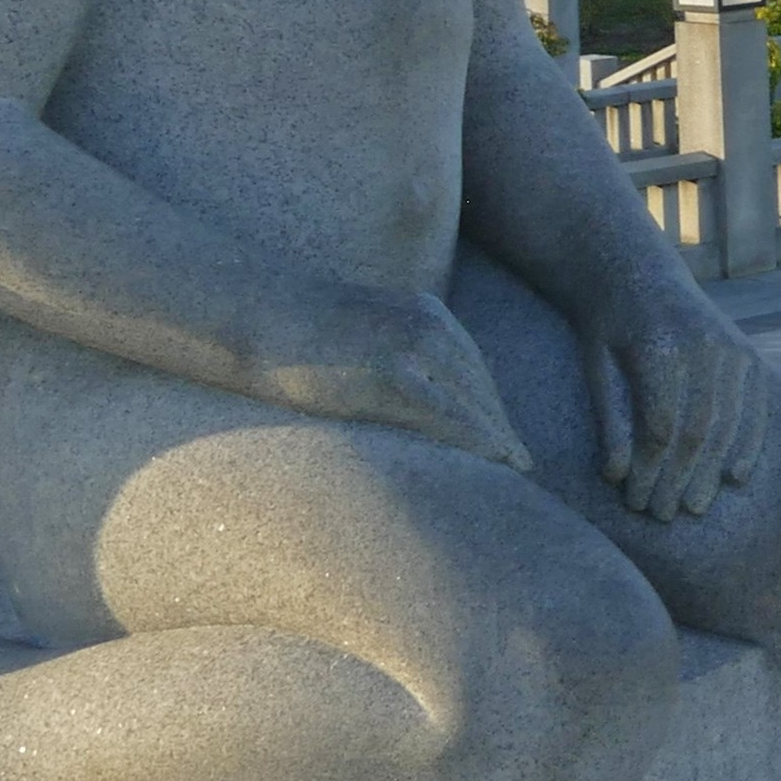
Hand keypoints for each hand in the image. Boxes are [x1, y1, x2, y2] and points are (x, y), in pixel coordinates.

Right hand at [260, 287, 533, 470]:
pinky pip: (446, 414)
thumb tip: (408, 385)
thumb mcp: (362, 329)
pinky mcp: (389, 376)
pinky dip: (475, 439)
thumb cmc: (297, 329)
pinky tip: (493, 460)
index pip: (473, 364)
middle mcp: (429, 324)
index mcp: (425, 312)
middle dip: (501, 422)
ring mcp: (411, 348)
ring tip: (514, 468)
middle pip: (481, 383)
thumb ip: (394, 350)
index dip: (492, 403)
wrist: (259, 314)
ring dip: (497, 436)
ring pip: (472, 400)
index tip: (508, 433)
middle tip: (522, 459)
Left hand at [590, 282, 766, 521]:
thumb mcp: (595, 367)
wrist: (638, 272)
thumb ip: (609, 419)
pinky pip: (756, 407)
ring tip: (695, 506)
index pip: (660, 427)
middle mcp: (703, 346)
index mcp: (658, 347)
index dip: (650, 471)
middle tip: (665, 516)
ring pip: (729, 423)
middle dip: (681, 479)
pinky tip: (736, 476)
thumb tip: (618, 477)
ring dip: (712, 471)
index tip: (637, 503)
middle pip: (698, 430)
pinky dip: (749, 443)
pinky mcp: (748, 353)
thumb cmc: (607, 325)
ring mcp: (732, 347)